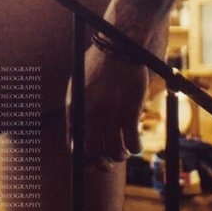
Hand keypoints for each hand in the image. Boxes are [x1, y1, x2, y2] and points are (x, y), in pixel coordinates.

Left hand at [65, 44, 147, 167]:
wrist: (118, 46)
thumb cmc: (100, 64)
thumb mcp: (80, 85)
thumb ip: (81, 109)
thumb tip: (84, 132)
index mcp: (75, 109)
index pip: (74, 147)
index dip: (85, 159)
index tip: (93, 161)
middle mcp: (89, 116)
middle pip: (94, 155)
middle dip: (103, 164)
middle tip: (111, 160)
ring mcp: (109, 116)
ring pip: (115, 152)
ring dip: (121, 155)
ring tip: (125, 150)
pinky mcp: (128, 113)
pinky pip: (133, 144)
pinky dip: (136, 148)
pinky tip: (137, 144)